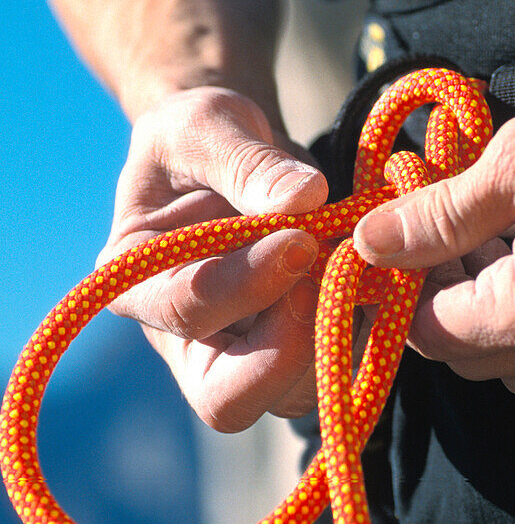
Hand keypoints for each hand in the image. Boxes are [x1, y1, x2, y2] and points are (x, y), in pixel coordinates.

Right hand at [98, 86, 329, 430]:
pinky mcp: (289, 351)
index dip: (247, 284)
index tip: (300, 239)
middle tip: (325, 278)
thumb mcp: (210, 125)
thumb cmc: (202, 136)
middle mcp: (180, 336)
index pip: (186, 310)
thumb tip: (305, 199)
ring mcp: (237, 353)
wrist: (228, 152)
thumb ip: (248, 162)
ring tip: (352, 266)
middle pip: (227, 398)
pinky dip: (360, 335)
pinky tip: (369, 277)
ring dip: (332, 341)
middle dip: (289, 349)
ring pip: (287, 397)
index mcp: (136, 279)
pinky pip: (330, 374)